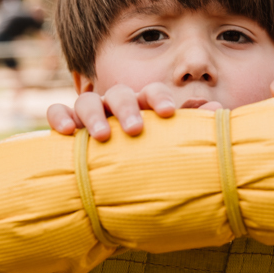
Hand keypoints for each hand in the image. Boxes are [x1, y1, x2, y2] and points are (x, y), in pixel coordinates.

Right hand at [48, 83, 220, 141]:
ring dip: (94, 114)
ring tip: (103, 136)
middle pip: (119, 92)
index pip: (151, 92)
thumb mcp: (169, 141)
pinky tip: (68, 132)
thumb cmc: (148, 156)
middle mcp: (116, 105)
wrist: (115, 180)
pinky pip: (57, 111)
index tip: (169, 113)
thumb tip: (216, 108)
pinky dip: (60, 116)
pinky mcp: (67, 124)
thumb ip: (189, 125)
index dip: (159, 98)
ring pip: (88, 100)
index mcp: (144, 106)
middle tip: (135, 130)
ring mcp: (90, 113)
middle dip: (127, 108)